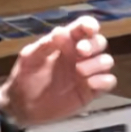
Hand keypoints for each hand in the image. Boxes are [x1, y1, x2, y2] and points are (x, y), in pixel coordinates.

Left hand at [0, 16, 116, 127]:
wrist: (22, 106)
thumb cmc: (24, 77)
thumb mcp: (30, 58)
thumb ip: (45, 45)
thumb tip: (61, 32)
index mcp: (65, 43)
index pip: (83, 28)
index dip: (90, 25)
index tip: (89, 29)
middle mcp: (79, 56)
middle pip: (99, 42)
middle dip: (94, 44)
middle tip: (80, 51)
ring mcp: (87, 73)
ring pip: (106, 61)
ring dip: (97, 63)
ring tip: (79, 71)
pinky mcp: (90, 91)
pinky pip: (108, 82)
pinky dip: (104, 80)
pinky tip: (90, 83)